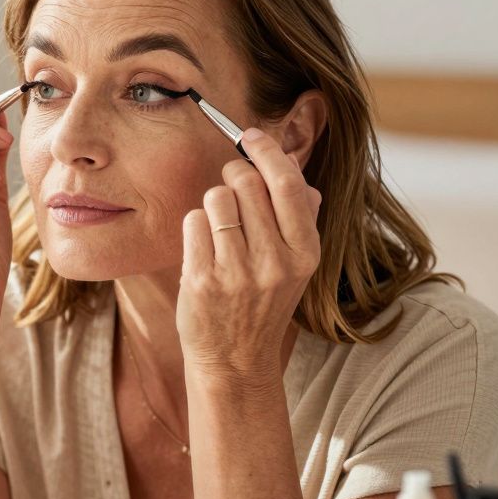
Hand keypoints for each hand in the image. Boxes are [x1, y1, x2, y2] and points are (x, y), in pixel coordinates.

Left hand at [176, 129, 321, 385]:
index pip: (288, 183)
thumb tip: (296, 169)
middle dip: (233, 176)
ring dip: (213, 205)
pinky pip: (193, 222)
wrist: (235, 362)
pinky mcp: (202, 279)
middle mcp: (275, 261)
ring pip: (216, 198)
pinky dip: (195, 228)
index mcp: (305, 252)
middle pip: (246, 183)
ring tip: (220, 232)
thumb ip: (300, 218)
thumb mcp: (296, 266)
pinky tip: (203, 251)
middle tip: (231, 188)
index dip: (267, 152)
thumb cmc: (263, 305)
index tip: (252, 136)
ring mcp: (236, 271)